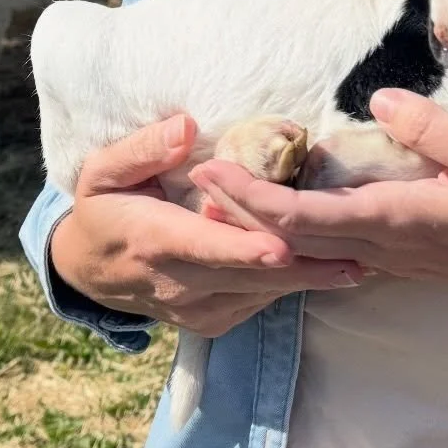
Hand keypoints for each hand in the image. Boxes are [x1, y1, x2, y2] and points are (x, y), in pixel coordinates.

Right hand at [49, 115, 363, 338]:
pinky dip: (291, 285)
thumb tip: (186, 128)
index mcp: (155, 241)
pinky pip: (257, 302)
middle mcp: (178, 284)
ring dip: (308, 278)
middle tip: (359, 255)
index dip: (246, 249)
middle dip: (304, 266)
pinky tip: (333, 267)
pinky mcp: (211, 319)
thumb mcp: (103, 170)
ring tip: (362, 258)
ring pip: (260, 292)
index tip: (284, 247)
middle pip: (248, 275)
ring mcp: (196, 309)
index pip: (208, 247)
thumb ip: (142, 150)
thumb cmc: (105, 205)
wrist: (86, 269)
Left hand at [189, 89, 447, 346]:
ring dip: (271, 223)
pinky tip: (304, 206)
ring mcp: (400, 257)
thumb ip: (431, 128)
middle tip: (204, 178)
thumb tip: (376, 103)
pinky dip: (306, 229)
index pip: (305, 219)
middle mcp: (388, 247)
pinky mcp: (413, 256)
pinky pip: (342, 248)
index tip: (215, 172)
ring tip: (239, 188)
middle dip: (244, 214)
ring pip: (316, 248)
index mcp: (399, 220)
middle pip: (297, 239)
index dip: (254, 200)